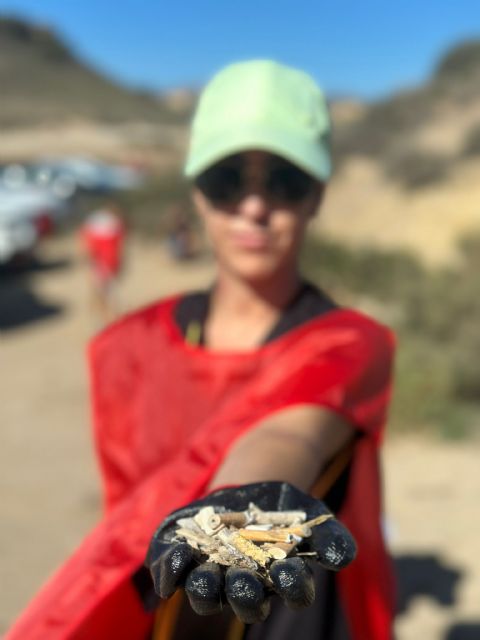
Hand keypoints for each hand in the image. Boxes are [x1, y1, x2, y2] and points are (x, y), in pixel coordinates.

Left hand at [145, 482, 355, 623]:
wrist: (248, 490)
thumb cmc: (284, 511)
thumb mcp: (311, 514)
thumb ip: (331, 536)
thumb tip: (343, 558)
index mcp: (281, 580)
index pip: (292, 592)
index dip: (292, 587)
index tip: (290, 573)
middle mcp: (246, 586)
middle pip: (247, 602)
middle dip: (245, 595)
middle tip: (244, 583)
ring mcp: (213, 574)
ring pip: (207, 594)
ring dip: (205, 587)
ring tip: (205, 574)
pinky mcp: (184, 559)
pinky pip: (174, 571)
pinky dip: (172, 568)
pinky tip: (176, 557)